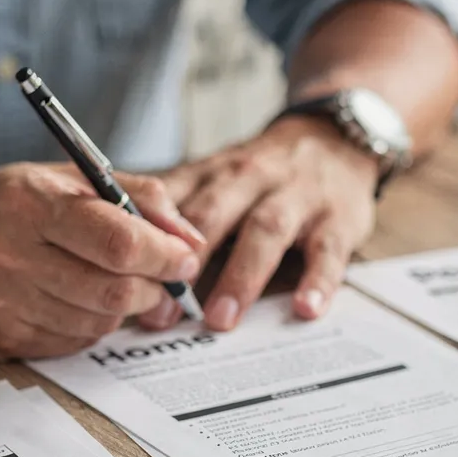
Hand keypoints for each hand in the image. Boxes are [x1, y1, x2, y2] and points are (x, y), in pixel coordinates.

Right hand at [0, 163, 204, 358]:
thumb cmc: (4, 203)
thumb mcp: (66, 176)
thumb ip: (137, 197)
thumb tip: (189, 240)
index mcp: (29, 204)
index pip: (118, 243)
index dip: (164, 255)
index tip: (184, 257)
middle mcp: (7, 256)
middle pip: (113, 293)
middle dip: (152, 288)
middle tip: (160, 277)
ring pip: (96, 325)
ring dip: (123, 310)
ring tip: (116, 284)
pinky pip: (70, 344)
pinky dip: (89, 326)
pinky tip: (77, 301)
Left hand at [144, 116, 377, 330]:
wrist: (337, 137)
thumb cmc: (265, 172)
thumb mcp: (218, 176)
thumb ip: (176, 208)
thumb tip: (118, 254)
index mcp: (215, 172)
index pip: (174, 201)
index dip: (147, 240)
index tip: (123, 281)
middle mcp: (252, 178)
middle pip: (215, 214)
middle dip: (187, 263)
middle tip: (165, 312)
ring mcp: (298, 197)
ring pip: (266, 231)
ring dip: (242, 276)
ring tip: (221, 319)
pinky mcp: (339, 219)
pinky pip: (328, 251)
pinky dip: (318, 281)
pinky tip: (305, 309)